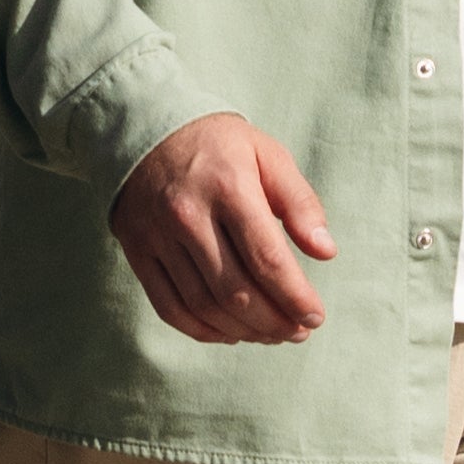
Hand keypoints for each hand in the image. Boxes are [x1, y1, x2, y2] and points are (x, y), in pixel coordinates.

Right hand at [111, 112, 336, 343]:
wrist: (147, 128)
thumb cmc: (221, 146)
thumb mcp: (269, 156)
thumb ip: (300, 203)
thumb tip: (326, 253)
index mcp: (228, 186)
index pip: (267, 259)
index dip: (295, 297)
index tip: (315, 317)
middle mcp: (188, 214)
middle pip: (236, 291)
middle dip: (274, 322)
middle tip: (298, 332)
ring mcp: (157, 236)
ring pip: (203, 305)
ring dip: (244, 331)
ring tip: (272, 335)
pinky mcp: (137, 251)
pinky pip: (169, 307)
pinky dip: (203, 330)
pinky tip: (231, 332)